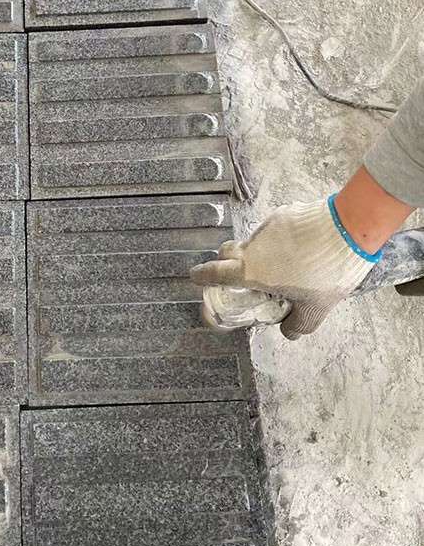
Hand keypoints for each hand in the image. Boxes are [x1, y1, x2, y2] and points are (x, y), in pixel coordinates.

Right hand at [190, 199, 376, 338]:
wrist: (350, 227)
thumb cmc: (328, 271)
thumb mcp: (316, 309)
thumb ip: (298, 325)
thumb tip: (289, 332)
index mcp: (252, 271)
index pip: (214, 273)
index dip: (202, 276)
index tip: (196, 277)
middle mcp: (254, 247)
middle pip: (228, 252)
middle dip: (228, 263)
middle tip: (245, 276)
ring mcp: (268, 227)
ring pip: (255, 242)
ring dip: (264, 254)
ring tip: (291, 266)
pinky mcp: (284, 213)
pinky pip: (276, 230)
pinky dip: (283, 241)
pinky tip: (305, 250)